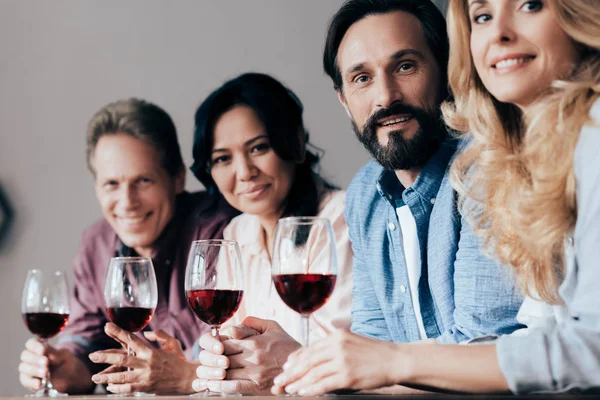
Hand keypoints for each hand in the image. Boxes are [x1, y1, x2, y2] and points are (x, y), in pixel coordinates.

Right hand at [18, 338, 93, 393]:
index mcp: (38, 346)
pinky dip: (32, 382)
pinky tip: (39, 383)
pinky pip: (25, 381)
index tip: (43, 350)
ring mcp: (27, 369)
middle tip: (46, 362)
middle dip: (35, 359)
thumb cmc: (64, 362)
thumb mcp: (64, 355)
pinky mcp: (28, 381)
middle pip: (25, 355)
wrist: (68, 377)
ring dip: (34, 370)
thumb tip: (48, 357)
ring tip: (45, 373)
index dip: (35, 346)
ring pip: (23, 367)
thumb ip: (56, 354)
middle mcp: (30, 357)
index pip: (30, 343)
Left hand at [88, 323, 196, 393]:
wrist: (188, 378)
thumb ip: (159, 335)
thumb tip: (144, 334)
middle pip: (122, 359)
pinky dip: (118, 388)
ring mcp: (145, 376)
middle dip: (105, 357)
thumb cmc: (180, 359)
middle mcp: (146, 363)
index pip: (131, 339)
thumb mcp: (172, 343)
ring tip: (95, 378)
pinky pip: (128, 388)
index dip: (118, 332)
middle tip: (92, 356)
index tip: (107, 326)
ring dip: (106, 377)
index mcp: (151, 351)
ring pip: (122, 377)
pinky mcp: (146, 387)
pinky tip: (110, 387)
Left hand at [193, 317, 300, 394]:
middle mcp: (253, 356)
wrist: (302, 366)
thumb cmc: (286, 346)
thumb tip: (236, 323)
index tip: (212, 347)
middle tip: (203, 362)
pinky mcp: (257, 386)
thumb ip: (253, 322)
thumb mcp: (273, 327)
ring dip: (211, 374)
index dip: (215, 344)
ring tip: (201, 376)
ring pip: (225, 372)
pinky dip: (220, 387)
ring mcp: (255, 372)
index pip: (226, 341)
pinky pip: (234, 386)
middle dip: (211, 359)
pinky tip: (212, 386)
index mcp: (255, 341)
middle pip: (223, 357)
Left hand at [271, 330, 402, 395]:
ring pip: (313, 373)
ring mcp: (342, 361)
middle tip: (279, 381)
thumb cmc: (373, 353)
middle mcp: (337, 346)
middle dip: (291, 372)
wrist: (395, 359)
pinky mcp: (348, 376)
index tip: (286, 367)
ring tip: (288, 389)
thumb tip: (314, 356)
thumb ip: (333, 346)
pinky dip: (311, 389)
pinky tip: (303, 393)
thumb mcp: (351, 341)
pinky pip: (324, 384)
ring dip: (298, 383)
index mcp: (336, 337)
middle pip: (307, 361)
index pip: (310, 349)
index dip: (295, 359)